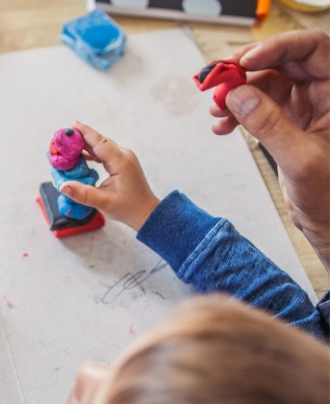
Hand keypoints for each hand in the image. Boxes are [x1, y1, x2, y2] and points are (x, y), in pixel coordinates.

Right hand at [59, 122, 159, 231]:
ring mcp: (124, 158)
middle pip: (100, 141)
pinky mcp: (122, 163)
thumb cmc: (128, 208)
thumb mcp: (103, 203)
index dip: (85, 132)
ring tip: (69, 145)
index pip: (100, 142)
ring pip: (102, 146)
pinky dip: (92, 152)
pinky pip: (105, 152)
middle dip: (81, 137)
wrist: (146, 212)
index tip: (72, 125)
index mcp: (121, 162)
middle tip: (64, 137)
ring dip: (86, 144)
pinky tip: (81, 155)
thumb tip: (63, 186)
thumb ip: (82, 194)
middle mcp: (124, 156)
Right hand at [210, 31, 329, 269]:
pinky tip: (223, 125)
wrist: (329, 223)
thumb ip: (269, 125)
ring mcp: (307, 107)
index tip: (245, 61)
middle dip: (247, 70)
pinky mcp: (289, 122)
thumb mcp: (301, 159)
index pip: (312, 50)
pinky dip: (237, 112)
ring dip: (236, 93)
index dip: (277, 48)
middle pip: (282, 63)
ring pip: (266, 83)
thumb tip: (240, 96)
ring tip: (216, 108)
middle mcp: (325, 95)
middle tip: (219, 79)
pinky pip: (258, 106)